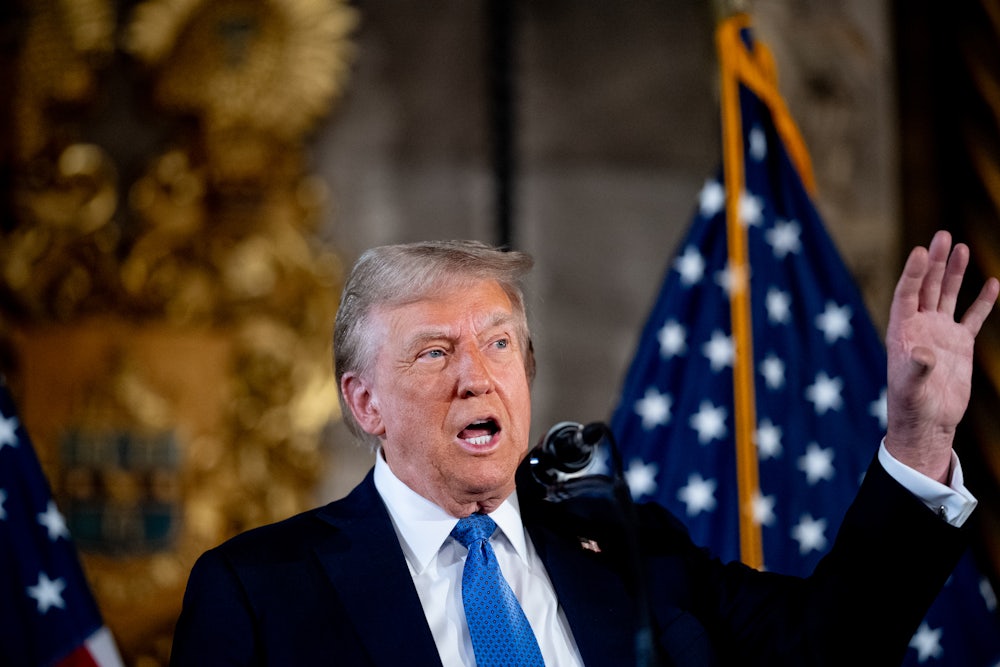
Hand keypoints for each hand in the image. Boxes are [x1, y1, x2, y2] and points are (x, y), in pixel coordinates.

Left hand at [884, 230, 997, 482]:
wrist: (928, 422)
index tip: (920, 250)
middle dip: (935, 262)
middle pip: (928, 287)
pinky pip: (972, 317)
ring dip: (954, 272)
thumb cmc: (912, 405)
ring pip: (948, 295)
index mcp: (902, 331)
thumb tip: (923, 352)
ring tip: (961, 246)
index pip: (907, 294)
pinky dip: (982, 301)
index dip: (914, 273)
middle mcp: (920, 326)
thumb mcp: (911, 387)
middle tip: (943, 235)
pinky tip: (992, 282)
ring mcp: (940, 333)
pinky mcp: (959, 344)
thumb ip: (916, 368)